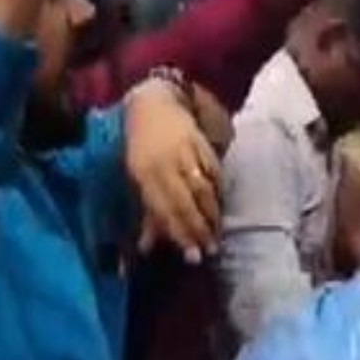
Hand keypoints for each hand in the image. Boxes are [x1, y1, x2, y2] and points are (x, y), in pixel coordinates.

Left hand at [124, 78, 223, 263]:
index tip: (192, 256)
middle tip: (211, 250)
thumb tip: (146, 247)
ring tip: (219, 232)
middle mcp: (164, 164)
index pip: (164, 209)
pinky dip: (219, 188)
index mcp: (143, 174)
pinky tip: (223, 204)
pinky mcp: (201, 142)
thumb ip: (147, 212)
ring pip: (201, 188)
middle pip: (185, 201)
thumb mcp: (136, 177)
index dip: (179, 233)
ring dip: (212, 212)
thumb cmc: (141, 145)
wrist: (153, 103)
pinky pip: (213, 169)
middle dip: (198, 228)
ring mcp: (184, 152)